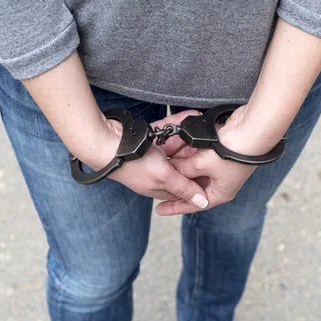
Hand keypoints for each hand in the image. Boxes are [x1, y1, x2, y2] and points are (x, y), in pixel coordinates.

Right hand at [82, 110, 209, 207]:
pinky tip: (189, 117)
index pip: (185, 187)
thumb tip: (202, 203)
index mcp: (160, 187)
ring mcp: (152, 155)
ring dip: (188, 138)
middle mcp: (157, 172)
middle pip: (183, 164)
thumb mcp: (164, 177)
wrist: (105, 142)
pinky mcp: (147, 139)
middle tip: (213, 144)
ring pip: (176, 146)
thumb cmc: (132, 164)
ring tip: (204, 127)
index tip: (216, 169)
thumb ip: (184, 187)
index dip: (200, 179)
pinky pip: (166, 132)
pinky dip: (176, 125)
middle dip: (196, 154)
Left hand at [156, 105, 276, 215]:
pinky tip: (175, 153)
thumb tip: (169, 171)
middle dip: (177, 184)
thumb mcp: (201, 164)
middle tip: (159, 188)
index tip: (160, 209)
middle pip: (193, 187)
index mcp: (221, 192)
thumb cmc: (232, 152)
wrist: (249, 130)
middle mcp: (221, 182)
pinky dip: (188, 157)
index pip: (194, 203)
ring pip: (195, 171)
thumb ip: (183, 170)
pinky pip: (199, 159)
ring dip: (181, 169)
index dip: (176, 206)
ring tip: (163, 168)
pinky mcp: (219, 153)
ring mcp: (221, 167)